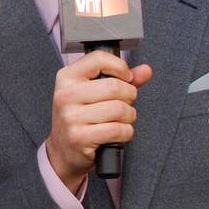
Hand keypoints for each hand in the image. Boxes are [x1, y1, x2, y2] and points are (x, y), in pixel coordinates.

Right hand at [45, 51, 152, 191]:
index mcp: (67, 77)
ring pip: (119, 109)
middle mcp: (66, 95)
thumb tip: (145, 70)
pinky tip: (117, 133)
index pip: (98, 59)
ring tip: (120, 119)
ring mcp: (71, 117)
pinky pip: (118, 130)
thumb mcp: (94, 93)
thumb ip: (121, 80)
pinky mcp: (80, 137)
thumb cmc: (81, 118)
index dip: (120, 67)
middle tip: (124, 104)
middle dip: (129, 97)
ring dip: (128, 117)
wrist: (63, 150)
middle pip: (115, 87)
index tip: (125, 78)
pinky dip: (126, 132)